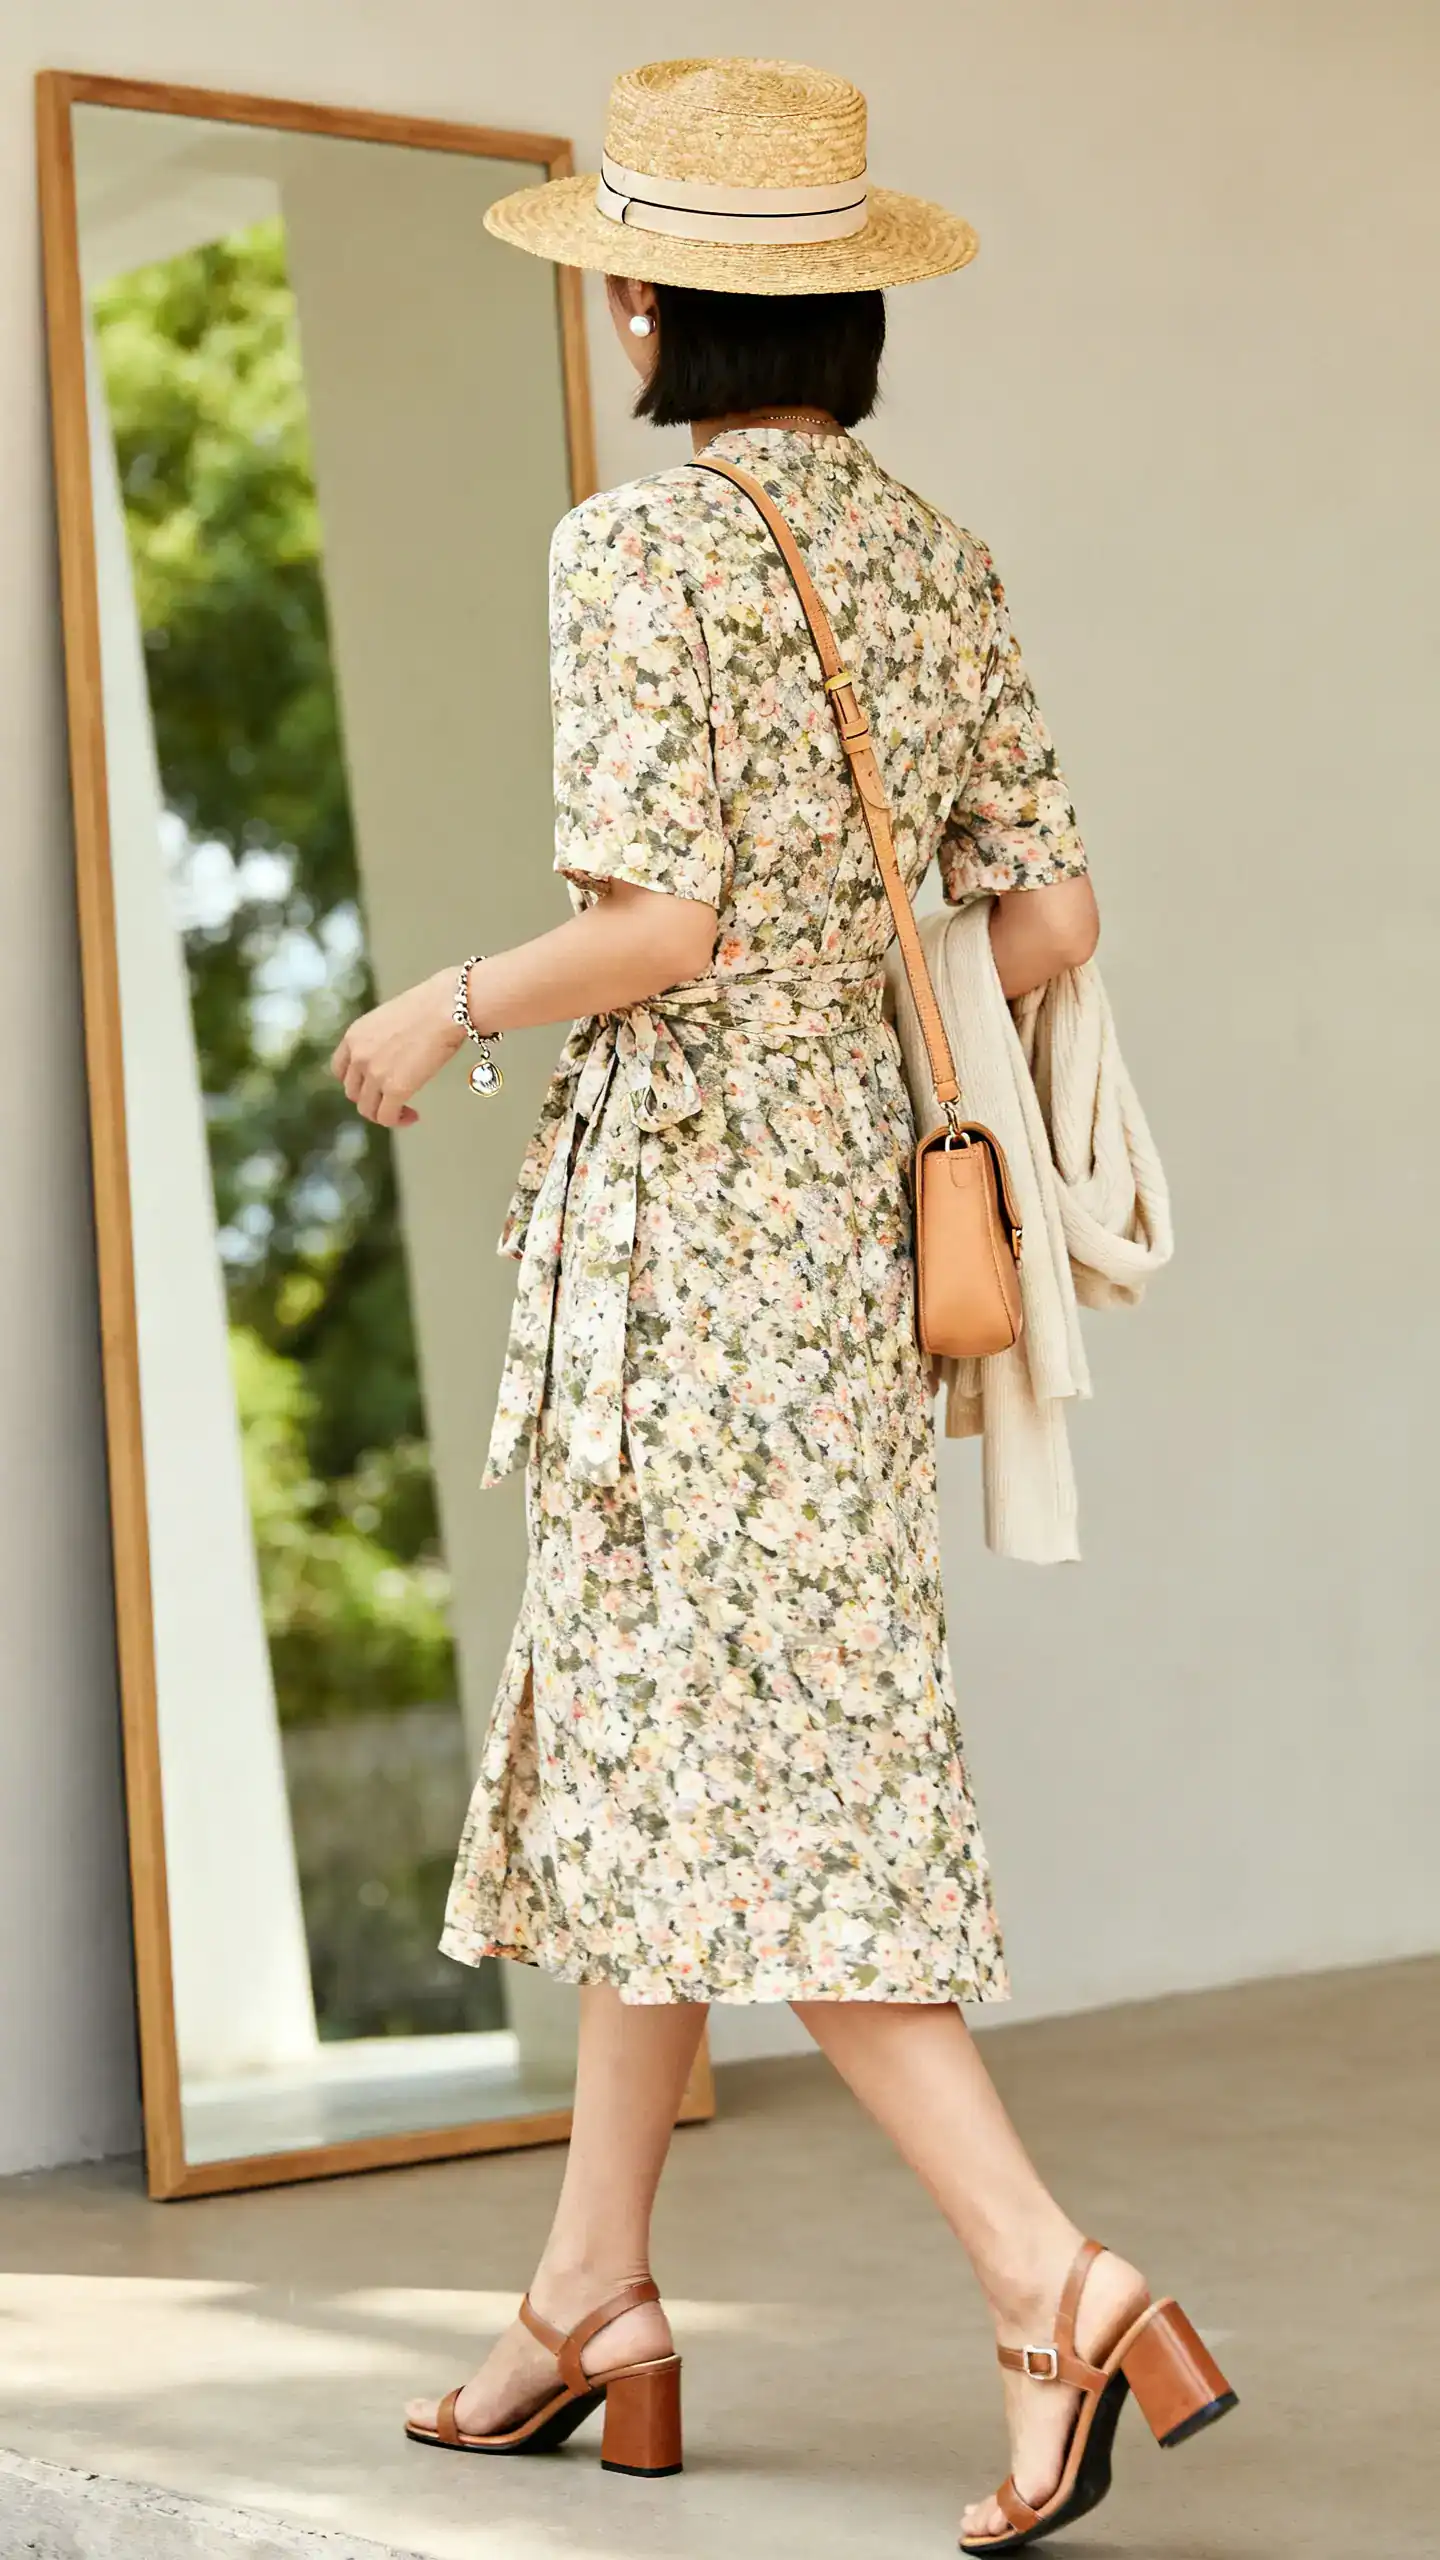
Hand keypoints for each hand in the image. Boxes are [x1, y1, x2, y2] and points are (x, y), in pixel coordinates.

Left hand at [329, 967, 465, 1126]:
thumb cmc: (430, 1006)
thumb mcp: (390, 1019)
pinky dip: (398, 1121)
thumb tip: (393, 1054)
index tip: (372, 1086)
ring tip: (404, 1110)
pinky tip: (413, 1115)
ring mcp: (374, 1074)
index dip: (356, 1082)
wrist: (446, 1007)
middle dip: (371, 1099)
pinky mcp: (395, 1089)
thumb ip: (381, 1039)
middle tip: (391, 1100)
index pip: (340, 1070)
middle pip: (353, 1092)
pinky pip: (387, 1117)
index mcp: (354, 1036)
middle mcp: (358, 1056)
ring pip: (368, 1109)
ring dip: (384, 1113)